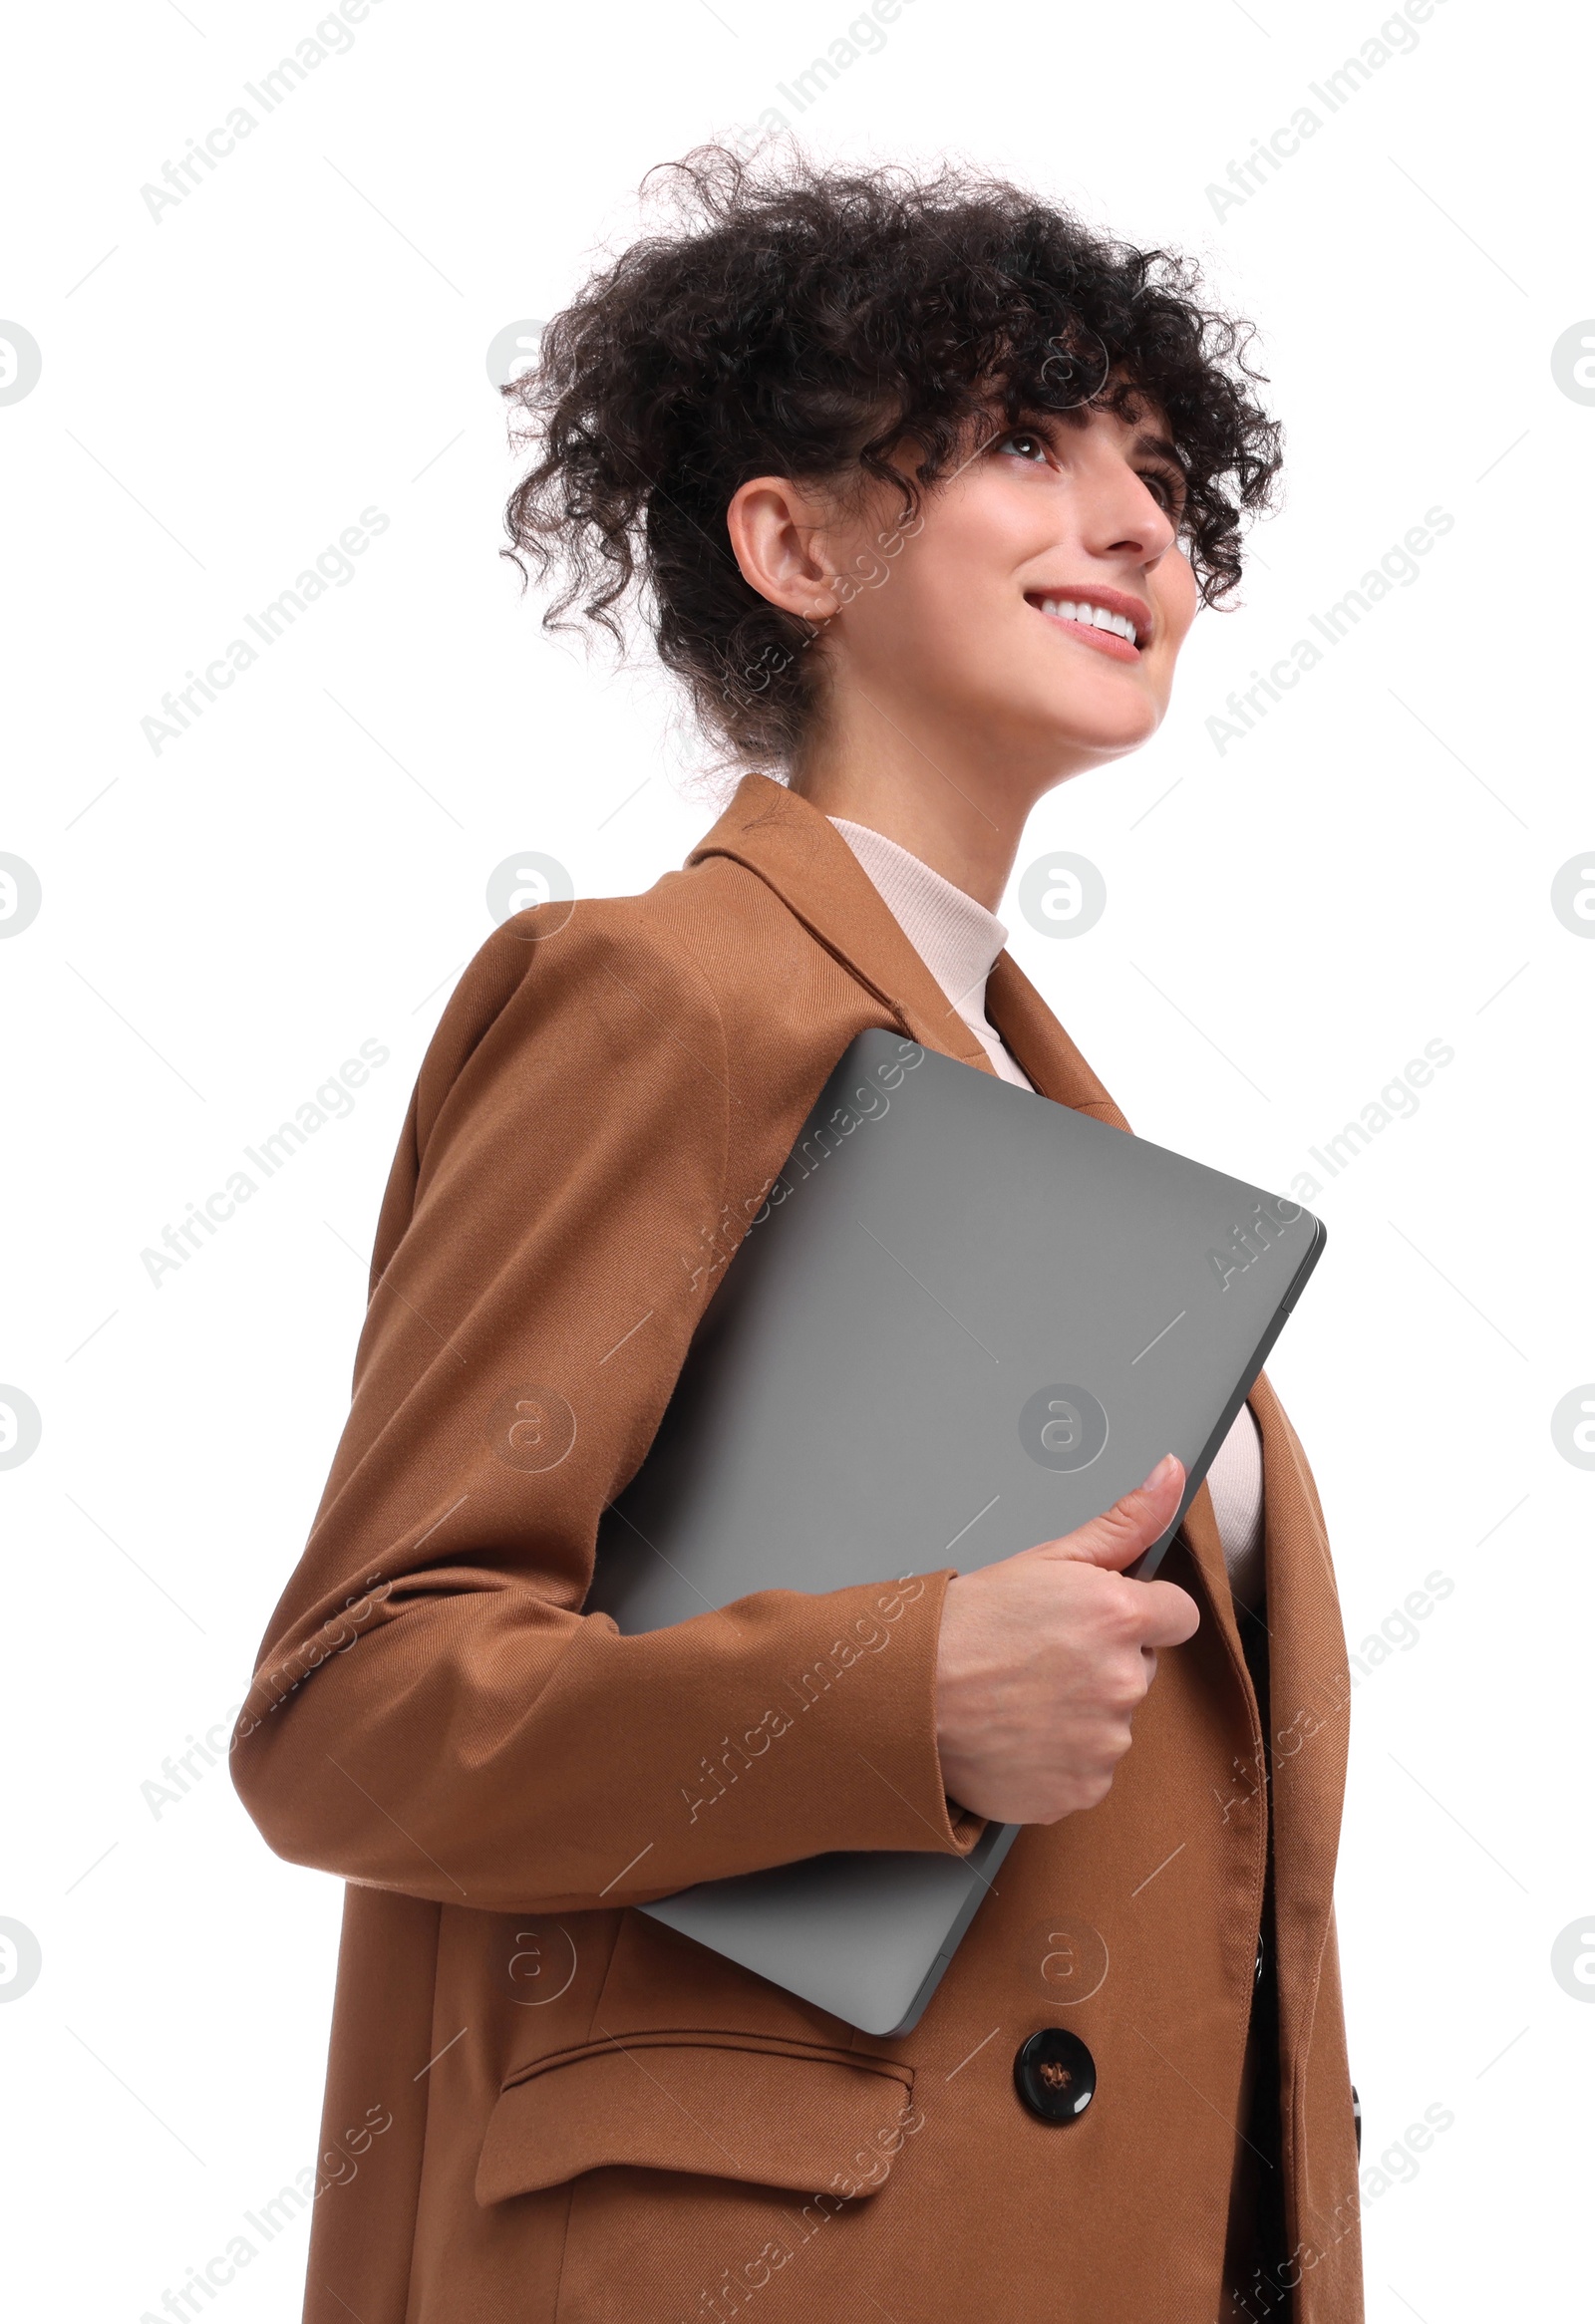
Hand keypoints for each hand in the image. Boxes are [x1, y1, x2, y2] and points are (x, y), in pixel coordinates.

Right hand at [933, 1454, 1198, 1824]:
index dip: (1140, 1612)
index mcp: (1120, 1617)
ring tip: (1023, 1697)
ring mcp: (1104, 1742)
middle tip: (1042, 1657)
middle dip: (1104, 1662)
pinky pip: (1090, 1769)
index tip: (1098, 1620)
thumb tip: (1171, 1474)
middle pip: (1141, 1669)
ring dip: (1083, 1713)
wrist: (907, 1695)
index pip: (1177, 1615)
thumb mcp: (1046, 1557)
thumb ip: (1124, 1521)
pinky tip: (1021, 1733)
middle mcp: (1123, 1682)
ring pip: (1114, 1721)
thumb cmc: (966, 1624)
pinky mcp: (1083, 1788)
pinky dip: (1062, 1758)